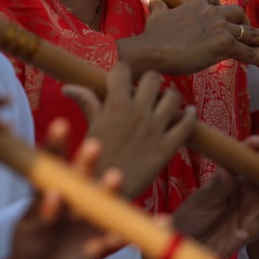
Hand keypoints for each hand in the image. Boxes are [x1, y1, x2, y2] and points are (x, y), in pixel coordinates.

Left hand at [9, 119, 124, 258]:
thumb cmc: (29, 245)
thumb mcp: (29, 227)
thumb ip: (42, 212)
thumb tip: (54, 193)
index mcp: (54, 188)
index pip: (54, 163)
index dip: (56, 144)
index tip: (60, 125)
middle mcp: (75, 198)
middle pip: (83, 176)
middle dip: (87, 162)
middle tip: (93, 146)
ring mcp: (89, 219)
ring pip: (103, 201)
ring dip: (111, 190)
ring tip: (116, 179)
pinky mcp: (100, 242)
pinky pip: (119, 237)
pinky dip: (137, 231)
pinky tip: (162, 222)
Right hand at [62, 62, 196, 198]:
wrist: (103, 190)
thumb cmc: (94, 157)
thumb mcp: (91, 127)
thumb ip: (87, 102)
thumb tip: (68, 87)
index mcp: (115, 104)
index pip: (123, 69)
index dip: (121, 72)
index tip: (121, 81)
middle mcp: (137, 112)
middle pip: (153, 77)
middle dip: (148, 81)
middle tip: (144, 92)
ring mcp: (155, 129)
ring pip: (173, 97)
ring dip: (169, 97)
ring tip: (163, 103)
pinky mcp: (167, 147)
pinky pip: (187, 124)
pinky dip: (190, 115)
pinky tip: (188, 112)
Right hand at [116, 0, 258, 76]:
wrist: (151, 50)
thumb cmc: (152, 37)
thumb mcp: (155, 16)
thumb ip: (157, 7)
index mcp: (195, 4)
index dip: (217, 3)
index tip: (224, 5)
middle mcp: (211, 12)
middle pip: (237, 11)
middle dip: (244, 21)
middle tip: (246, 32)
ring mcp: (220, 28)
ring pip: (250, 31)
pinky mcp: (225, 46)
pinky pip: (251, 52)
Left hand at [142, 137, 258, 258]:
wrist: (183, 248)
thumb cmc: (190, 218)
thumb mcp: (200, 202)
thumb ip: (215, 188)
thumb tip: (227, 172)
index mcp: (231, 177)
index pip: (244, 160)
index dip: (252, 150)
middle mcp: (245, 191)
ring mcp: (251, 211)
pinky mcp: (251, 232)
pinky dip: (254, 228)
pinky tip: (242, 231)